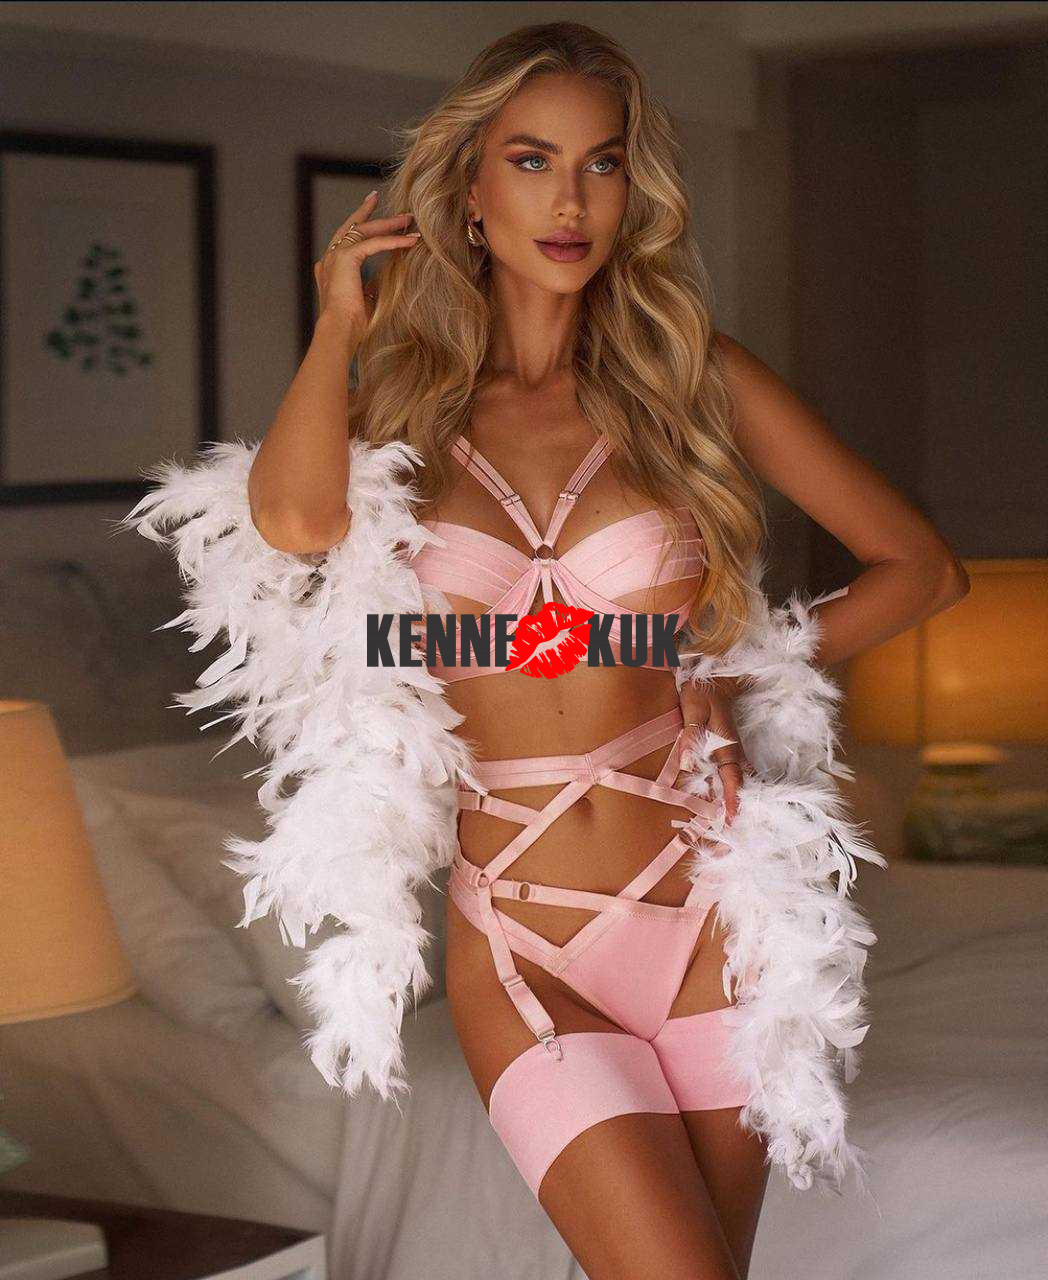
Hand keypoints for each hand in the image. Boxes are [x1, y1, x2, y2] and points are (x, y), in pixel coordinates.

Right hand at [313, 190, 421, 334]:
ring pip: (364, 230)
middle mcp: (329, 259)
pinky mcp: (345, 258)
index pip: (345, 240)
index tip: (370, 208)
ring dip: (388, 224)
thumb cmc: (351, 325)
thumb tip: (386, 279)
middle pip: (352, 227)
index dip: (359, 224)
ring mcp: (335, 256)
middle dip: (370, 213)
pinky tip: (410, 240)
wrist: (340, 331)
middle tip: (384, 200)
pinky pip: (373, 243)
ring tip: (408, 220)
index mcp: (329, 269)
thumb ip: (371, 285)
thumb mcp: (364, 300)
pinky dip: (393, 241)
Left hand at [679, 676, 754, 824]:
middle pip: (735, 783)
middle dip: (734, 805)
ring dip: (728, 797)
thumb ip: (691, 738)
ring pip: (731, 778)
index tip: (731, 819)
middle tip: (729, 829)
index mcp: (726, 746)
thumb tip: (689, 764)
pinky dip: (722, 784)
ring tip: (722, 820)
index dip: (733, 799)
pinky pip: (724, 770)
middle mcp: (730, 751)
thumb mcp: (693, 713)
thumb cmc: (700, 695)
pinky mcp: (721, 747)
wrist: (708, 680)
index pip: (733, 779)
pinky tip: (714, 796)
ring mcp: (727, 749)